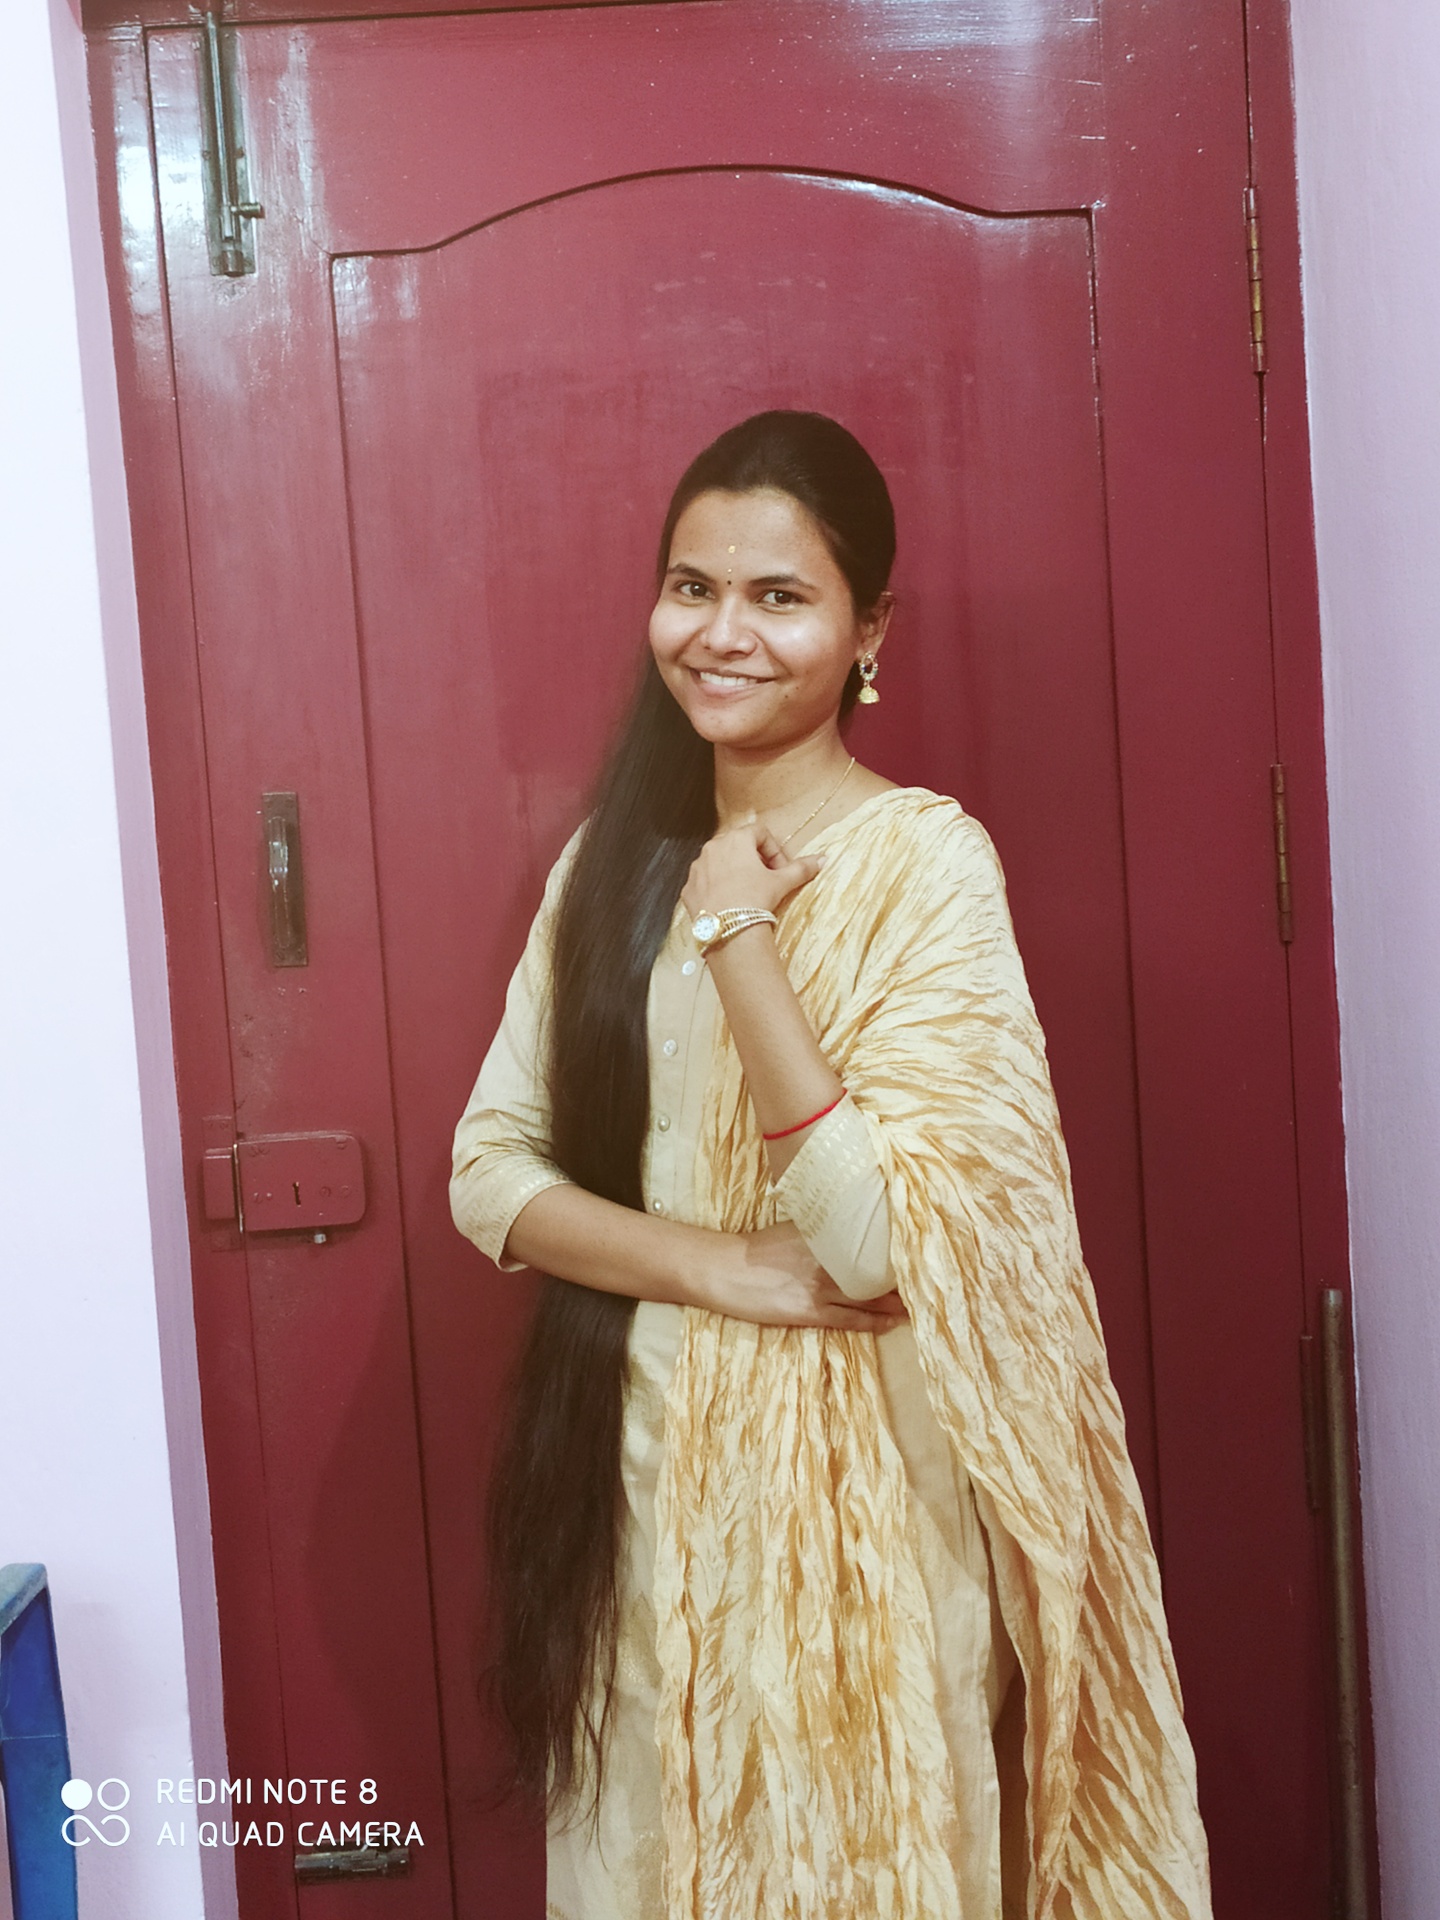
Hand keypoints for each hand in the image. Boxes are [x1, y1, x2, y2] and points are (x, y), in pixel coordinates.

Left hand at [682, 818, 822, 918]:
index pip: (760, 833)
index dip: (774, 850)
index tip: (780, 870)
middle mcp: (712, 848)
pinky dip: (717, 888)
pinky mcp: (688, 888)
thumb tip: (823, 860)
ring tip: (747, 893)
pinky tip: (729, 904)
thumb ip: (802, 868)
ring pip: (719, 863)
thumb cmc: (755, 900)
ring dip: (734, 872)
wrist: (728, 931)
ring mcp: (697, 868)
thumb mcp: (782, 883)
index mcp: (736, 839)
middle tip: (766, 880)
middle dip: (754, 860)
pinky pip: (704, 882)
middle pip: (737, 845)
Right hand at [698, 1221, 907, 1332]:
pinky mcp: (811, 1311)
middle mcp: (827, 1258)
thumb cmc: (756, 1249)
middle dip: (903, 1274)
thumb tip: (850, 1230)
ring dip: (897, 1300)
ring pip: (869, 1296)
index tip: (921, 1245)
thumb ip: (823, 1231)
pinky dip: (875, 1321)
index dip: (897, 1246)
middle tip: (931, 1276)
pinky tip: (894, 1321)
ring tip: (922, 1301)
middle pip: (875, 1268)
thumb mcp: (793, 1230)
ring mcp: (820, 1286)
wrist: (723, 1268)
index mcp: (823, 1234)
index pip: (869, 1240)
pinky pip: (851, 1319)